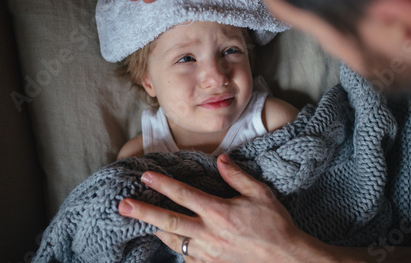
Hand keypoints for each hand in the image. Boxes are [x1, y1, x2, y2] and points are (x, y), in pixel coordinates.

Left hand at [118, 153, 306, 261]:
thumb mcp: (261, 194)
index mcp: (219, 213)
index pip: (184, 195)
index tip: (145, 177)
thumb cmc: (275, 225)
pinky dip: (177, 248)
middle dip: (143, 213)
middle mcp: (208, 234)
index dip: (162, 185)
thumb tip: (220, 159)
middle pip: (168, 222)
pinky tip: (173, 241)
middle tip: (123, 206)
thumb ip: (237, 176)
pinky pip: (186, 258)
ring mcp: (207, 254)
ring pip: (173, 242)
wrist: (286, 260)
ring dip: (156, 230)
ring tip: (142, 222)